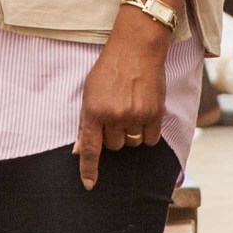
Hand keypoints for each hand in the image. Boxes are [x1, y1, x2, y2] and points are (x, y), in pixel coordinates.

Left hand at [74, 10, 168, 188]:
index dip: (89, 170)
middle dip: (114, 135)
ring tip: (131, 111)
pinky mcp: (155, 114)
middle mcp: (114, 116)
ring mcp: (136, 115)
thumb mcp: (89, 92)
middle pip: (113, 147)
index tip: (89, 185)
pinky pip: (150, 140)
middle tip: (116, 114)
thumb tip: (77, 150)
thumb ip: (85, 122)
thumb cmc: (109, 68)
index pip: (90, 149)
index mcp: (94, 111)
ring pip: (132, 144)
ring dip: (131, 134)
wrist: (137, 48)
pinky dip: (147, 133)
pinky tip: (144, 115)